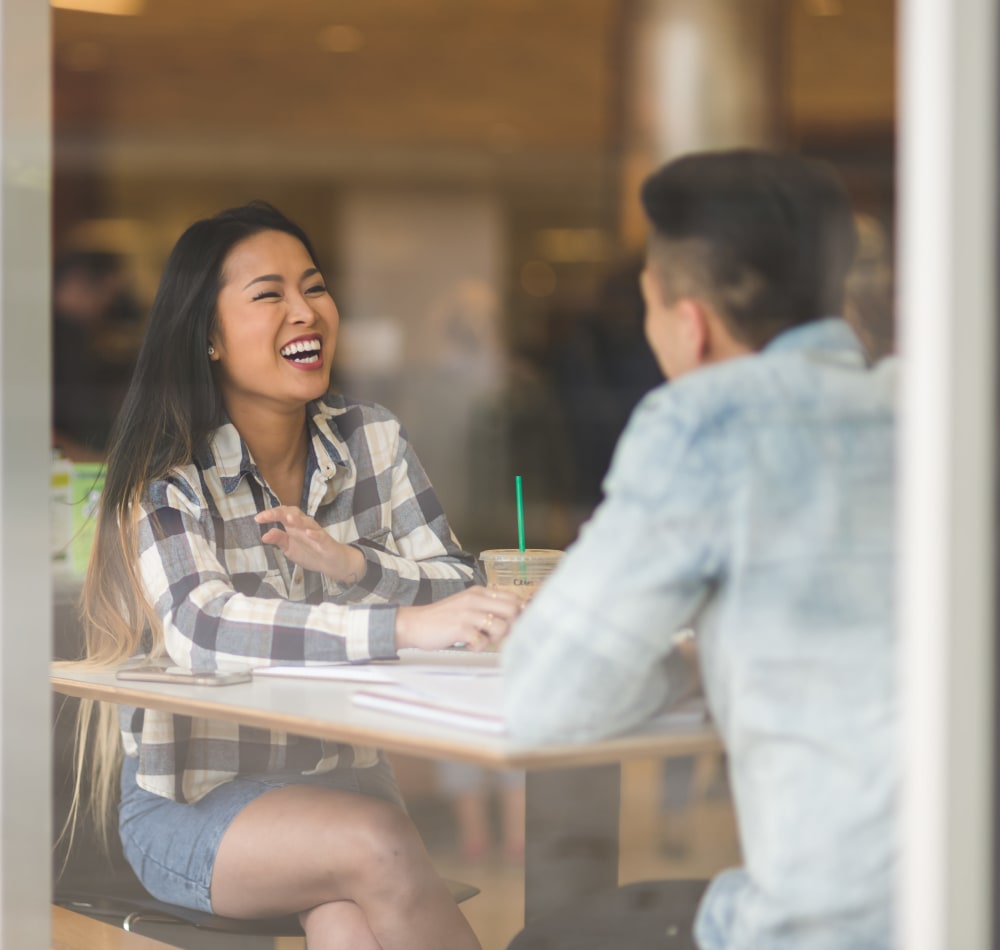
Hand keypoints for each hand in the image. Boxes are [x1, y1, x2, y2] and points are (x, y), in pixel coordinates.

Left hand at [254, 506, 365, 584]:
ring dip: (298, 520)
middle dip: (281, 512)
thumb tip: (263, 535)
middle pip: (294, 513)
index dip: (270, 514)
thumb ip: (279, 540)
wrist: (330, 563)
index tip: (258, 518)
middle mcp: (304, 526)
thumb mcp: (289, 548)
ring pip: (308, 522)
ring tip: (288, 519)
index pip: (282, 514)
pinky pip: (321, 536)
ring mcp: (316, 533)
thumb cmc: (310, 553)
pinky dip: (315, 534)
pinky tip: (308, 533)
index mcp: (294, 527)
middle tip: (268, 515)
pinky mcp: (326, 542)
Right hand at [395, 587, 523, 652]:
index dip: (519, 613)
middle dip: (512, 627)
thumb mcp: (467, 606)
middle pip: (513, 610)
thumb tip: (514, 617)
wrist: (415, 624)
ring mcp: (468, 613)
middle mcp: (476, 599)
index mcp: (479, 592)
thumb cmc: (443, 618)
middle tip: (499, 636)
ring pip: (502, 627)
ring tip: (481, 640)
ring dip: (495, 639)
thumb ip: (487, 608)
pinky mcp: (460, 628)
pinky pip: (482, 641)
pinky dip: (478, 647)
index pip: (513, 597)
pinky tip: (468, 645)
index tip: (514, 625)